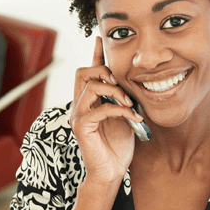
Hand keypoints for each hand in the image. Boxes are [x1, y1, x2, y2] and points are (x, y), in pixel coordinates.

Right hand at [69, 36, 143, 185]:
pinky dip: (119, 109)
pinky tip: (133, 116)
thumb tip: (132, 80)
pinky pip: (100, 108)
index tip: (101, 38)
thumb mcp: (124, 114)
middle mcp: (78, 104)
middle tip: (122, 84)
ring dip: (115, 91)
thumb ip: (123, 97)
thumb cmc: (118, 145)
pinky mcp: (80, 127)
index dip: (95, 53)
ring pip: (91, 86)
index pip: (89, 70)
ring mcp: (77, 115)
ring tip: (130, 103)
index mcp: (88, 99)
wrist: (111, 171)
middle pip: (83, 72)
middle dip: (104, 72)